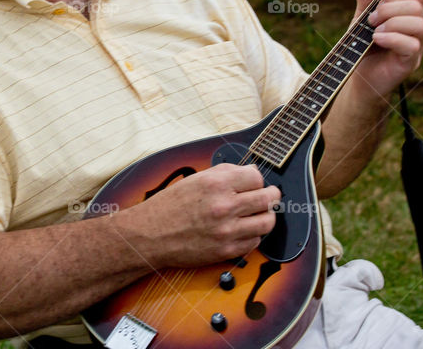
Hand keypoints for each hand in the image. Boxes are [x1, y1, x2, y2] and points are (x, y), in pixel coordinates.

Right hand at [115, 164, 279, 268]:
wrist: (151, 235)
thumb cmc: (171, 205)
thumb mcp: (196, 179)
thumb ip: (226, 173)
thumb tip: (252, 172)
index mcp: (216, 184)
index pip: (257, 177)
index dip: (258, 180)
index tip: (255, 183)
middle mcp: (224, 206)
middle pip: (268, 198)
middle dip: (271, 196)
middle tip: (269, 196)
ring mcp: (227, 230)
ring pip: (267, 222)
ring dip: (266, 217)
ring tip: (258, 214)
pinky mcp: (227, 251)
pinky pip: (255, 242)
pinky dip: (253, 235)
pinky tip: (242, 230)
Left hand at [353, 0, 422, 96]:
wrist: (354, 74)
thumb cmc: (361, 45)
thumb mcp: (361, 15)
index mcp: (406, 14)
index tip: (375, 6)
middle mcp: (415, 28)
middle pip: (418, 5)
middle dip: (391, 8)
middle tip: (372, 20)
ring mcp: (416, 45)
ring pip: (420, 24)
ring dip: (392, 23)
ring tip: (374, 32)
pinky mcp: (410, 62)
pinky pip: (412, 45)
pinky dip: (392, 38)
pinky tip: (377, 39)